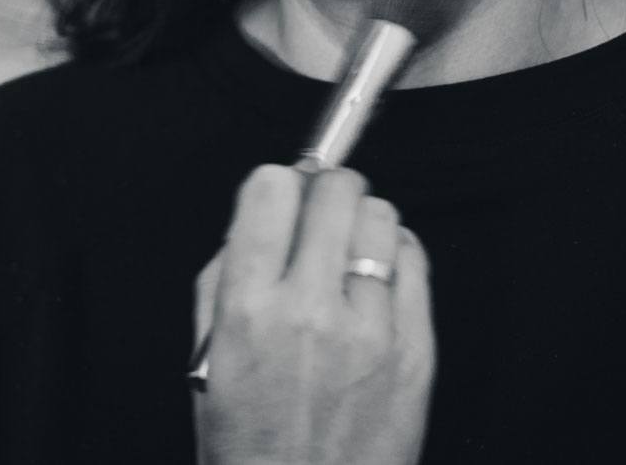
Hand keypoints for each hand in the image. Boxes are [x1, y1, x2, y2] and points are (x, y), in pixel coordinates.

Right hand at [194, 166, 435, 464]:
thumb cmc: (252, 445)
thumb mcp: (210, 356)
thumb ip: (224, 278)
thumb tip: (254, 218)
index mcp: (248, 310)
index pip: (271, 190)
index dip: (277, 186)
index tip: (281, 197)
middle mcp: (310, 313)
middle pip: (334, 190)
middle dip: (324, 192)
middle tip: (319, 213)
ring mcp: (370, 331)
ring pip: (380, 216)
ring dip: (361, 221)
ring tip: (349, 250)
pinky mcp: (415, 351)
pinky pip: (415, 261)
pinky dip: (396, 255)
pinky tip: (377, 279)